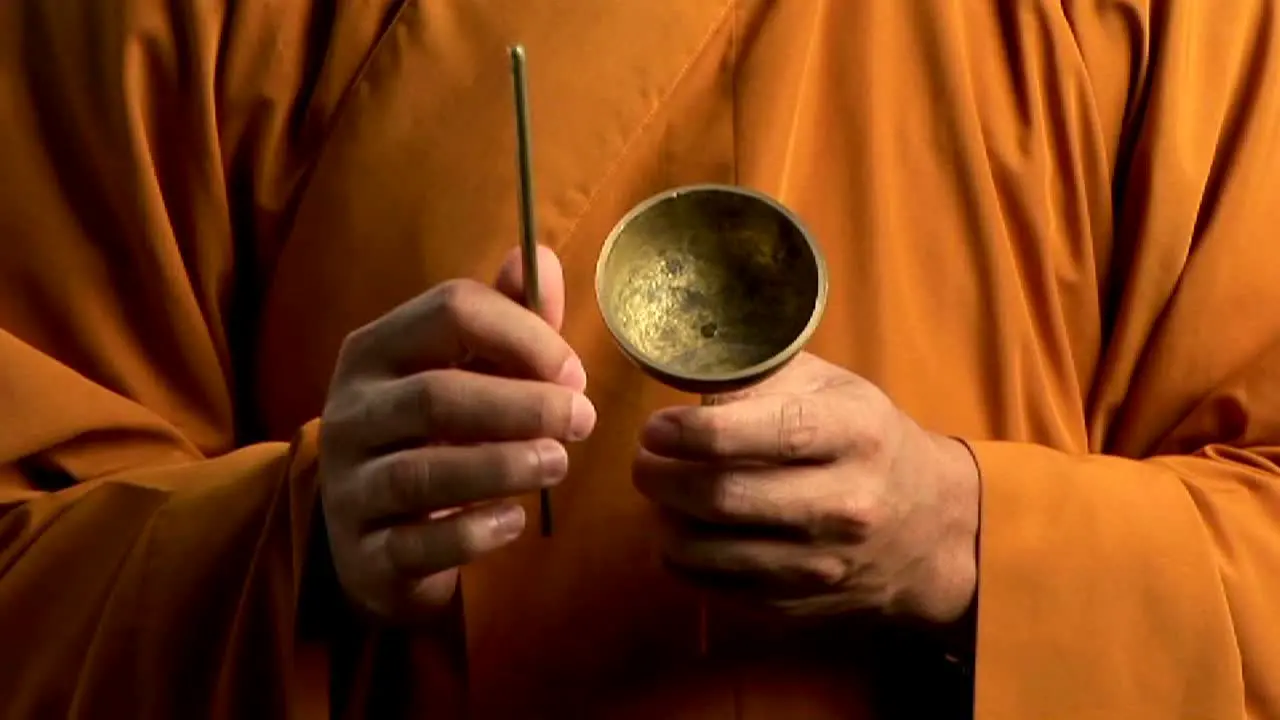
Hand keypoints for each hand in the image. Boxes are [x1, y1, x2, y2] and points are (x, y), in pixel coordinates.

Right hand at [318, 246, 595, 621]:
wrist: (376, 541)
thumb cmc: (435, 439)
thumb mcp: (464, 371)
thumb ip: (505, 318)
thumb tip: (539, 258)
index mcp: (377, 350)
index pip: (450, 311)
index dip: (524, 334)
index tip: (574, 371)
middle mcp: (350, 412)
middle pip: (436, 396)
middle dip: (523, 405)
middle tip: (582, 420)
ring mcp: (349, 486)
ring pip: (422, 473)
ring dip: (503, 466)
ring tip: (557, 464)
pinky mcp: (364, 554)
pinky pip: (418, 544)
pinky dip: (474, 531)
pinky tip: (515, 521)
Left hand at [633, 353, 978, 625]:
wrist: (930, 529)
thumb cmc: (867, 441)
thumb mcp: (834, 389)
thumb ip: (763, 377)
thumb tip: (684, 371)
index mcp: (855, 434)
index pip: (771, 433)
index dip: (698, 432)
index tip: (657, 426)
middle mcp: (844, 503)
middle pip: (726, 497)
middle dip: (663, 476)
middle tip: (643, 459)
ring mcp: (821, 563)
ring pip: (709, 550)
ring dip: (664, 518)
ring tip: (659, 491)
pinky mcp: (798, 604)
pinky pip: (714, 587)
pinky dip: (681, 558)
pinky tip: (682, 529)